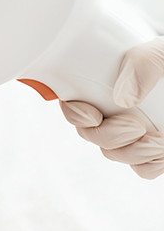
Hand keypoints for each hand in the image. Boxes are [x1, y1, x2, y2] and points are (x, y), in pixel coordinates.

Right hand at [59, 36, 163, 178]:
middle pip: (91, 134)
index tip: (92, 114)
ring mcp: (138, 130)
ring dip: (131, 153)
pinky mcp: (158, 149)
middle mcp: (118, 107)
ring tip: (157, 141)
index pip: (75, 102)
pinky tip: (162, 150)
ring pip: (115, 154)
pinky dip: (149, 164)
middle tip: (135, 127)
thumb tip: (124, 98)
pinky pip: (143, 168)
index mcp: (110, 80)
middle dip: (108, 137)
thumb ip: (145, 63)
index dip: (75, 113)